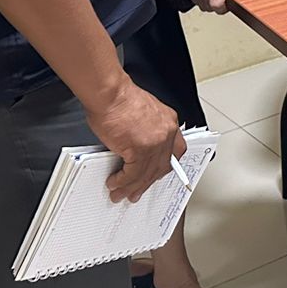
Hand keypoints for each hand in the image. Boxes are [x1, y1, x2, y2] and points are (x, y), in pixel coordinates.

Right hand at [85, 80, 186, 203]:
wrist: (110, 93)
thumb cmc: (119, 98)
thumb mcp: (143, 111)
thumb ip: (146, 129)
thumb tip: (136, 145)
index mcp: (168, 122)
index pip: (176, 150)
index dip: (168, 165)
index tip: (160, 174)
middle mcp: (165, 133)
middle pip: (160, 166)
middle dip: (147, 182)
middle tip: (136, 191)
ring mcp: (154, 143)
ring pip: (145, 174)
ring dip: (132, 187)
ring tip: (121, 194)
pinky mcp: (139, 150)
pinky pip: (132, 174)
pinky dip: (122, 182)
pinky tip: (115, 184)